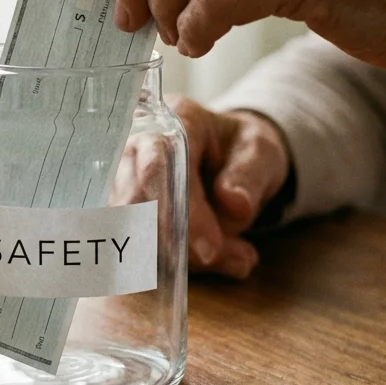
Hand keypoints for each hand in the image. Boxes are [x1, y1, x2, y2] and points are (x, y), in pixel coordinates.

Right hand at [113, 95, 290, 278]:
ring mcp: (124, 176)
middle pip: (137, 199)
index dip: (183, 212)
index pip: (162, 165)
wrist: (230, 157)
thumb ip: (249, 177)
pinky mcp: (123, 207)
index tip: (209, 250)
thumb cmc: (243, 150)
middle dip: (175, 240)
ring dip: (178, 255)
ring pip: (133, 226)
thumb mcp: (262, 155)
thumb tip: (235, 205)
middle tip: (217, 260)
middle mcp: (139, 143)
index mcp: (177, 121)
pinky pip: (135, 242)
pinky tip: (209, 262)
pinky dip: (171, 263)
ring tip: (232, 257)